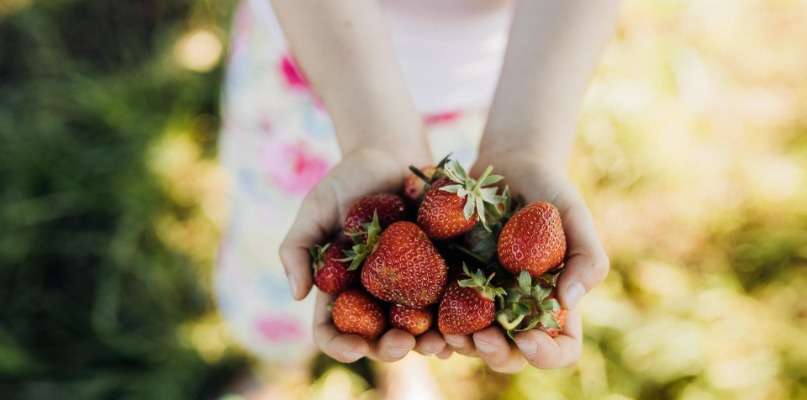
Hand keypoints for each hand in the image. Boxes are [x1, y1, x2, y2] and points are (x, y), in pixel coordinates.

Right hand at [279, 148, 449, 362]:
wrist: (392, 155)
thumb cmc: (348, 182)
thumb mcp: (315, 209)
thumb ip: (298, 248)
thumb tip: (297, 294)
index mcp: (341, 289)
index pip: (332, 330)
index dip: (340, 346)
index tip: (355, 348)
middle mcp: (373, 296)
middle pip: (377, 339)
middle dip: (389, 350)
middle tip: (403, 343)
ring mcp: (407, 289)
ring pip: (414, 331)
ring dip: (426, 345)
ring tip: (437, 344)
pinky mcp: (439, 275)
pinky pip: (447, 306)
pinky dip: (454, 323)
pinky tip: (461, 329)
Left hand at [445, 153, 608, 371]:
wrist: (507, 164)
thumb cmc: (549, 190)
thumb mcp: (575, 215)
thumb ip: (586, 256)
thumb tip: (569, 301)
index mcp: (553, 303)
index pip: (561, 348)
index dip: (546, 354)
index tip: (527, 338)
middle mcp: (517, 310)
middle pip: (511, 355)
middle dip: (496, 354)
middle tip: (481, 337)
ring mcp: (483, 299)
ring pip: (473, 341)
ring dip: (462, 344)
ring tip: (451, 331)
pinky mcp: (451, 283)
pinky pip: (443, 314)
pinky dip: (436, 321)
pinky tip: (428, 314)